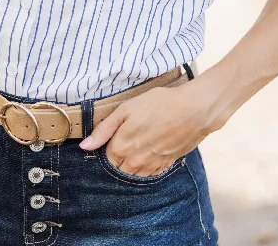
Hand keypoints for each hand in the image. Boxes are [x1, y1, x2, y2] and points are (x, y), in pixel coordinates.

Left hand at [79, 75, 224, 176]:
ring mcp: (151, 167)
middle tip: (129, 137)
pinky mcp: (165, 166)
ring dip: (133, 163)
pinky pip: (150, 173)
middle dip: (119, 156)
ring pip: (134, 173)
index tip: (116, 134)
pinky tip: (152, 147)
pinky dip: (147, 164)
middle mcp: (134, 163)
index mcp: (121, 148)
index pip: (106, 158)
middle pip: (119, 168)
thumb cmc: (159, 104)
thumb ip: (103, 129)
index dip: (109, 146)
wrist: (193, 110)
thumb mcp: (126, 109)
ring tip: (141, 141)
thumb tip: (84, 147)